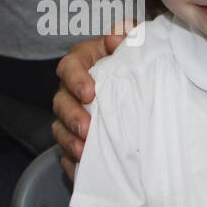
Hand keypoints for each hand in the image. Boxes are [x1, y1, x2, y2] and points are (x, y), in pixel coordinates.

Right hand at [52, 32, 126, 178]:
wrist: (145, 87)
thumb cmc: (135, 62)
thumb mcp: (134, 45)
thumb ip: (128, 36)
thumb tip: (118, 37)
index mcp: (84, 62)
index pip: (69, 67)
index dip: (76, 80)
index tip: (89, 92)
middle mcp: (73, 89)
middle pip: (61, 102)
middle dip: (71, 116)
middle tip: (86, 129)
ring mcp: (73, 115)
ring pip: (61, 128)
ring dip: (69, 141)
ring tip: (83, 153)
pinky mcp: (78, 137)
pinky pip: (67, 152)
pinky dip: (72, 162)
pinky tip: (81, 170)